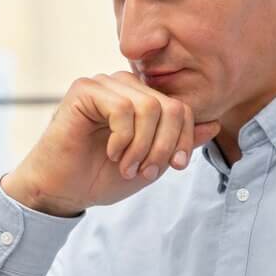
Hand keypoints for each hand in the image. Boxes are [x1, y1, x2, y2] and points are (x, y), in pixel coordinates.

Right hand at [0, 72, 221, 216]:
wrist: (61, 191)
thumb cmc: (100, 177)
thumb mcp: (151, 164)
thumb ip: (179, 144)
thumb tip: (213, 124)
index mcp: (141, 99)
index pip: (181, 107)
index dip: (184, 139)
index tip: (175, 167)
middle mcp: (124, 86)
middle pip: (169, 106)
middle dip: (164, 146)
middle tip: (146, 171)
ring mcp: (104, 85)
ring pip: (149, 107)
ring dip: (142, 146)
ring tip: (127, 166)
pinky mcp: (84, 90)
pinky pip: (122, 109)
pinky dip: (123, 139)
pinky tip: (111, 153)